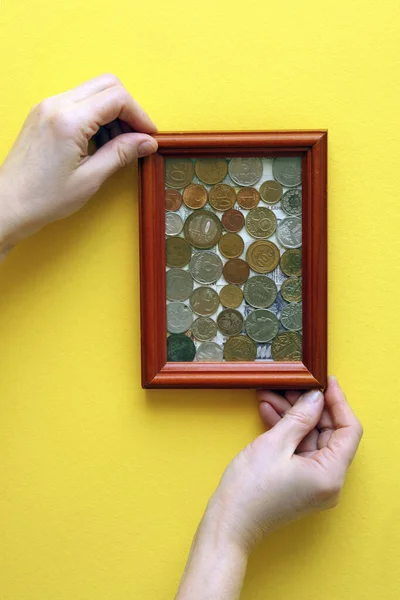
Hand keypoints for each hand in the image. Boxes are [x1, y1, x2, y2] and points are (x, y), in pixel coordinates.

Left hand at [0, 74, 157, 252]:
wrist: (8, 204)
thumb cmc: (43, 197)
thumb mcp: (90, 178)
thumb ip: (121, 154)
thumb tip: (146, 142)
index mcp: (69, 120)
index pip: (117, 98)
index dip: (140, 115)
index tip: (149, 135)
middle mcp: (56, 105)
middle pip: (106, 85)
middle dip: (128, 109)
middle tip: (136, 137)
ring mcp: (47, 107)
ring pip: (92, 91)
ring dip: (112, 112)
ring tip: (117, 144)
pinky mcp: (43, 114)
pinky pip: (77, 102)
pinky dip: (95, 115)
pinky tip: (98, 142)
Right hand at [205, 376, 362, 553]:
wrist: (228, 524)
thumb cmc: (249, 491)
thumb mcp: (274, 444)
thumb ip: (299, 417)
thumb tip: (316, 397)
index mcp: (330, 474)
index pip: (349, 430)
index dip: (339, 402)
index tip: (326, 381)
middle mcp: (328, 481)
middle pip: (329, 432)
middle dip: (309, 406)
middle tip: (291, 386)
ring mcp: (313, 482)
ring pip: (311, 438)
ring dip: (293, 416)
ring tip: (271, 395)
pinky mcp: (299, 482)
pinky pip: (299, 449)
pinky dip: (287, 431)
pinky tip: (269, 412)